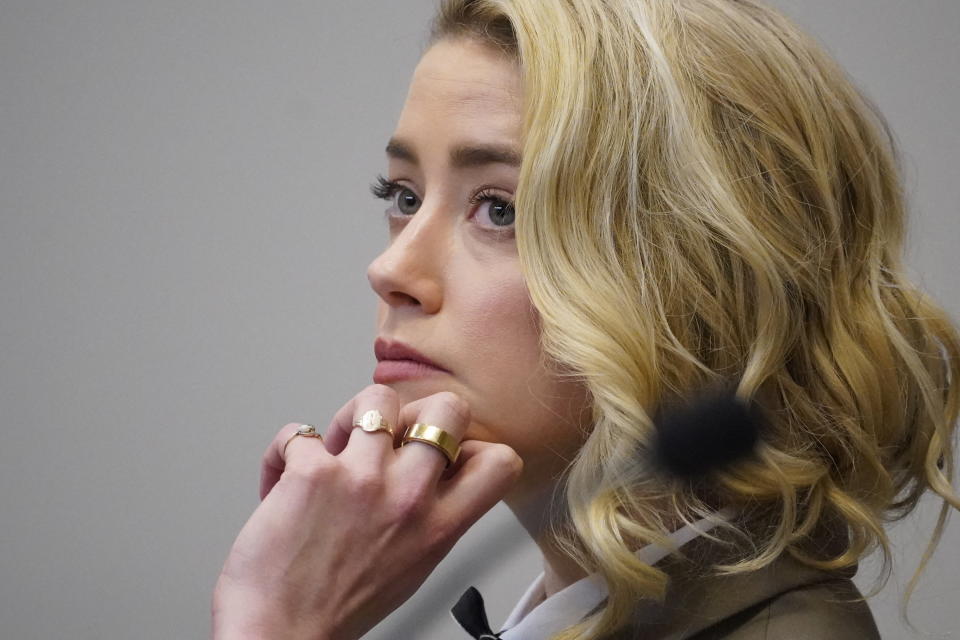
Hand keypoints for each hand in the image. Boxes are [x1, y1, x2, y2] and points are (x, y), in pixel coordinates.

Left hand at [211, 384, 522, 639]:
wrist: (282, 633)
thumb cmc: (340, 606)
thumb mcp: (414, 564)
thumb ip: (434, 516)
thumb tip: (440, 470)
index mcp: (440, 525)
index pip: (501, 460)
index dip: (473, 443)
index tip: (446, 448)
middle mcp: (408, 496)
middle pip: (448, 408)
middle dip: (419, 410)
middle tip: (392, 434)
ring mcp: (361, 478)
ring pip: (376, 398)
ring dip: (351, 416)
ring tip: (337, 442)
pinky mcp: (312, 472)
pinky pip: (301, 430)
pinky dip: (287, 449)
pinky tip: (286, 472)